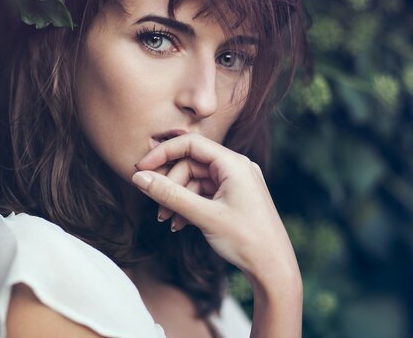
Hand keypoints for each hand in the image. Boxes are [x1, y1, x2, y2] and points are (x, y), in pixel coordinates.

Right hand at [132, 133, 297, 279]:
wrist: (273, 268)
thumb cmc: (246, 240)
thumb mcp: (204, 216)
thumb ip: (170, 195)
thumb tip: (138, 177)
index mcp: (234, 163)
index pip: (191, 144)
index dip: (163, 154)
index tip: (140, 168)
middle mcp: (236, 167)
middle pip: (191, 164)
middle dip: (170, 185)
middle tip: (157, 208)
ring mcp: (236, 182)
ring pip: (195, 181)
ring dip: (178, 199)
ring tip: (168, 221)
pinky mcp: (235, 197)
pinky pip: (205, 193)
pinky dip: (190, 206)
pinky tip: (180, 225)